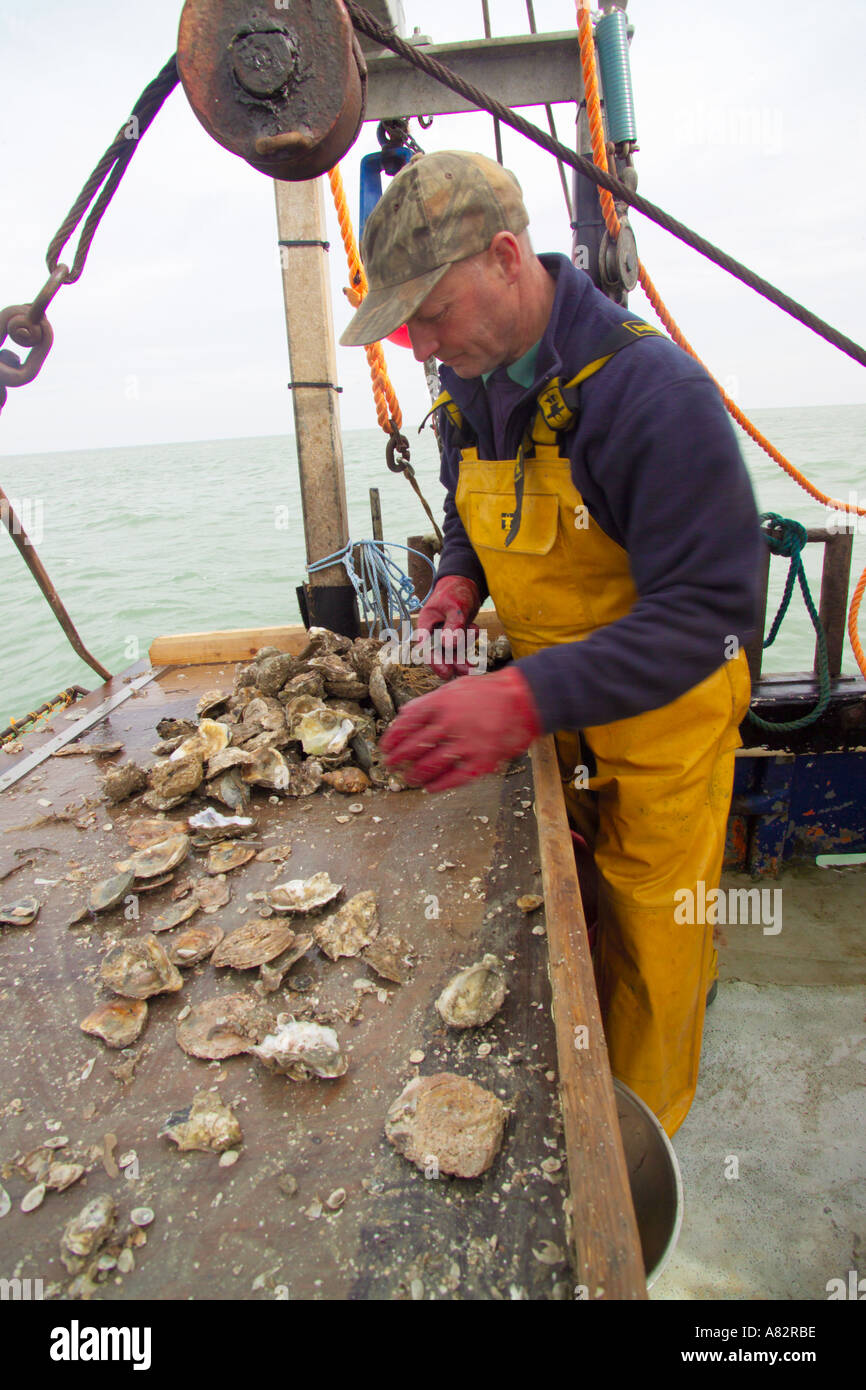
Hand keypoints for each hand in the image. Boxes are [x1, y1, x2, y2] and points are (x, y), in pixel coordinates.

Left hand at [380, 665, 542, 791]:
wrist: (524, 700)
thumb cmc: (489, 692)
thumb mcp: (455, 688)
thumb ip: (429, 701)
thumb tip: (404, 714)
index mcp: (441, 703)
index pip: (407, 723)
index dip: (392, 737)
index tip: (385, 747)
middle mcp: (450, 723)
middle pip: (414, 746)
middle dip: (398, 758)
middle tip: (390, 765)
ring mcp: (466, 744)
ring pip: (430, 765)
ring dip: (414, 774)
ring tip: (407, 778)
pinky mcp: (482, 761)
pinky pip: (454, 778)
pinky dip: (439, 785)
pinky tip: (430, 788)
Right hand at [415, 574, 479, 679]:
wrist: (466, 583)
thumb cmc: (456, 591)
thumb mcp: (456, 606)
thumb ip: (453, 625)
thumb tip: (449, 645)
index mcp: (426, 623)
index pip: (426, 647)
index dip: (435, 661)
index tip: (447, 671)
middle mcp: (433, 631)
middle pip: (440, 653)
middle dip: (453, 663)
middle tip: (468, 671)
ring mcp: (445, 634)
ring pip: (453, 651)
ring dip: (464, 656)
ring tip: (476, 663)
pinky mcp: (456, 635)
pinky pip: (462, 645)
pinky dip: (470, 642)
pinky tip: (476, 629)